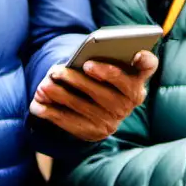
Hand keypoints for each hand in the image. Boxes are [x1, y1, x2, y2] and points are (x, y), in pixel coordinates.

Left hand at [29, 51, 157, 141]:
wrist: (97, 112)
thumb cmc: (97, 77)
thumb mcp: (101, 66)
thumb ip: (96, 58)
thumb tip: (77, 59)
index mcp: (135, 78)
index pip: (148, 66)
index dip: (145, 60)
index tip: (135, 53)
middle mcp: (129, 100)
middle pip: (106, 91)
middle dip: (78, 81)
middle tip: (56, 71)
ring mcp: (114, 119)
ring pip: (84, 107)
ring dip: (60, 96)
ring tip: (42, 86)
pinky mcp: (95, 132)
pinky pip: (71, 122)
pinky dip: (51, 113)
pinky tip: (37, 106)